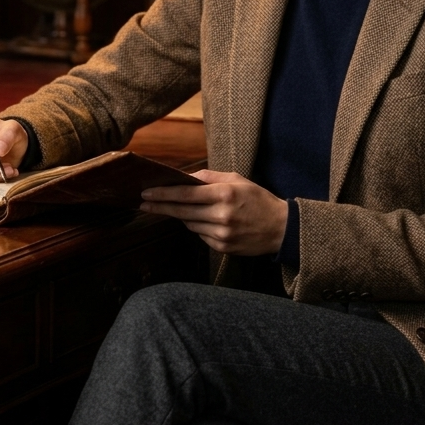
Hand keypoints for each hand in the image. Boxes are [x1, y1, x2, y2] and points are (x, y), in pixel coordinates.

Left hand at [140, 169, 287, 255]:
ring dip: (181, 216)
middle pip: (181, 211)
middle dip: (160, 206)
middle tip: (143, 202)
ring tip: (177, 208)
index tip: (146, 193)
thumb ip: (210, 178)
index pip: (185, 194)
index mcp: (224, 194)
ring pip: (189, 224)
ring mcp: (221, 234)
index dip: (163, 194)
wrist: (281, 229)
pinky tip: (204, 221)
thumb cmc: (258, 200)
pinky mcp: (222, 247)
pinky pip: (200, 235)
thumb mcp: (237, 180)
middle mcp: (221, 215)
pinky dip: (197, 226)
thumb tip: (186, 176)